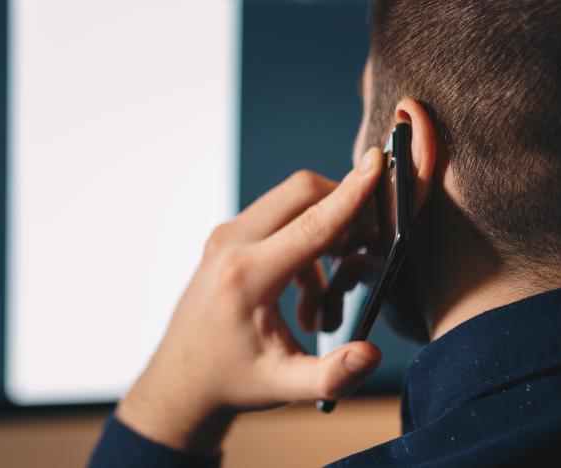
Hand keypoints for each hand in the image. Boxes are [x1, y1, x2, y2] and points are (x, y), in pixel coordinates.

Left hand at [116, 148, 384, 453]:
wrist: (182, 379)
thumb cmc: (232, 380)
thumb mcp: (284, 386)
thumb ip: (333, 374)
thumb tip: (373, 353)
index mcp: (247, 276)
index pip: (312, 223)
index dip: (351, 193)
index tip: (379, 161)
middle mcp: (231, 244)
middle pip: (301, 192)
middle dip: (344, 206)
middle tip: (368, 248)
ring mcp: (225, 236)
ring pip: (291, 204)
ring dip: (324, 237)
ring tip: (324, 305)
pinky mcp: (226, 238)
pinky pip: (278, 219)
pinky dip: (304, 245)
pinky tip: (305, 298)